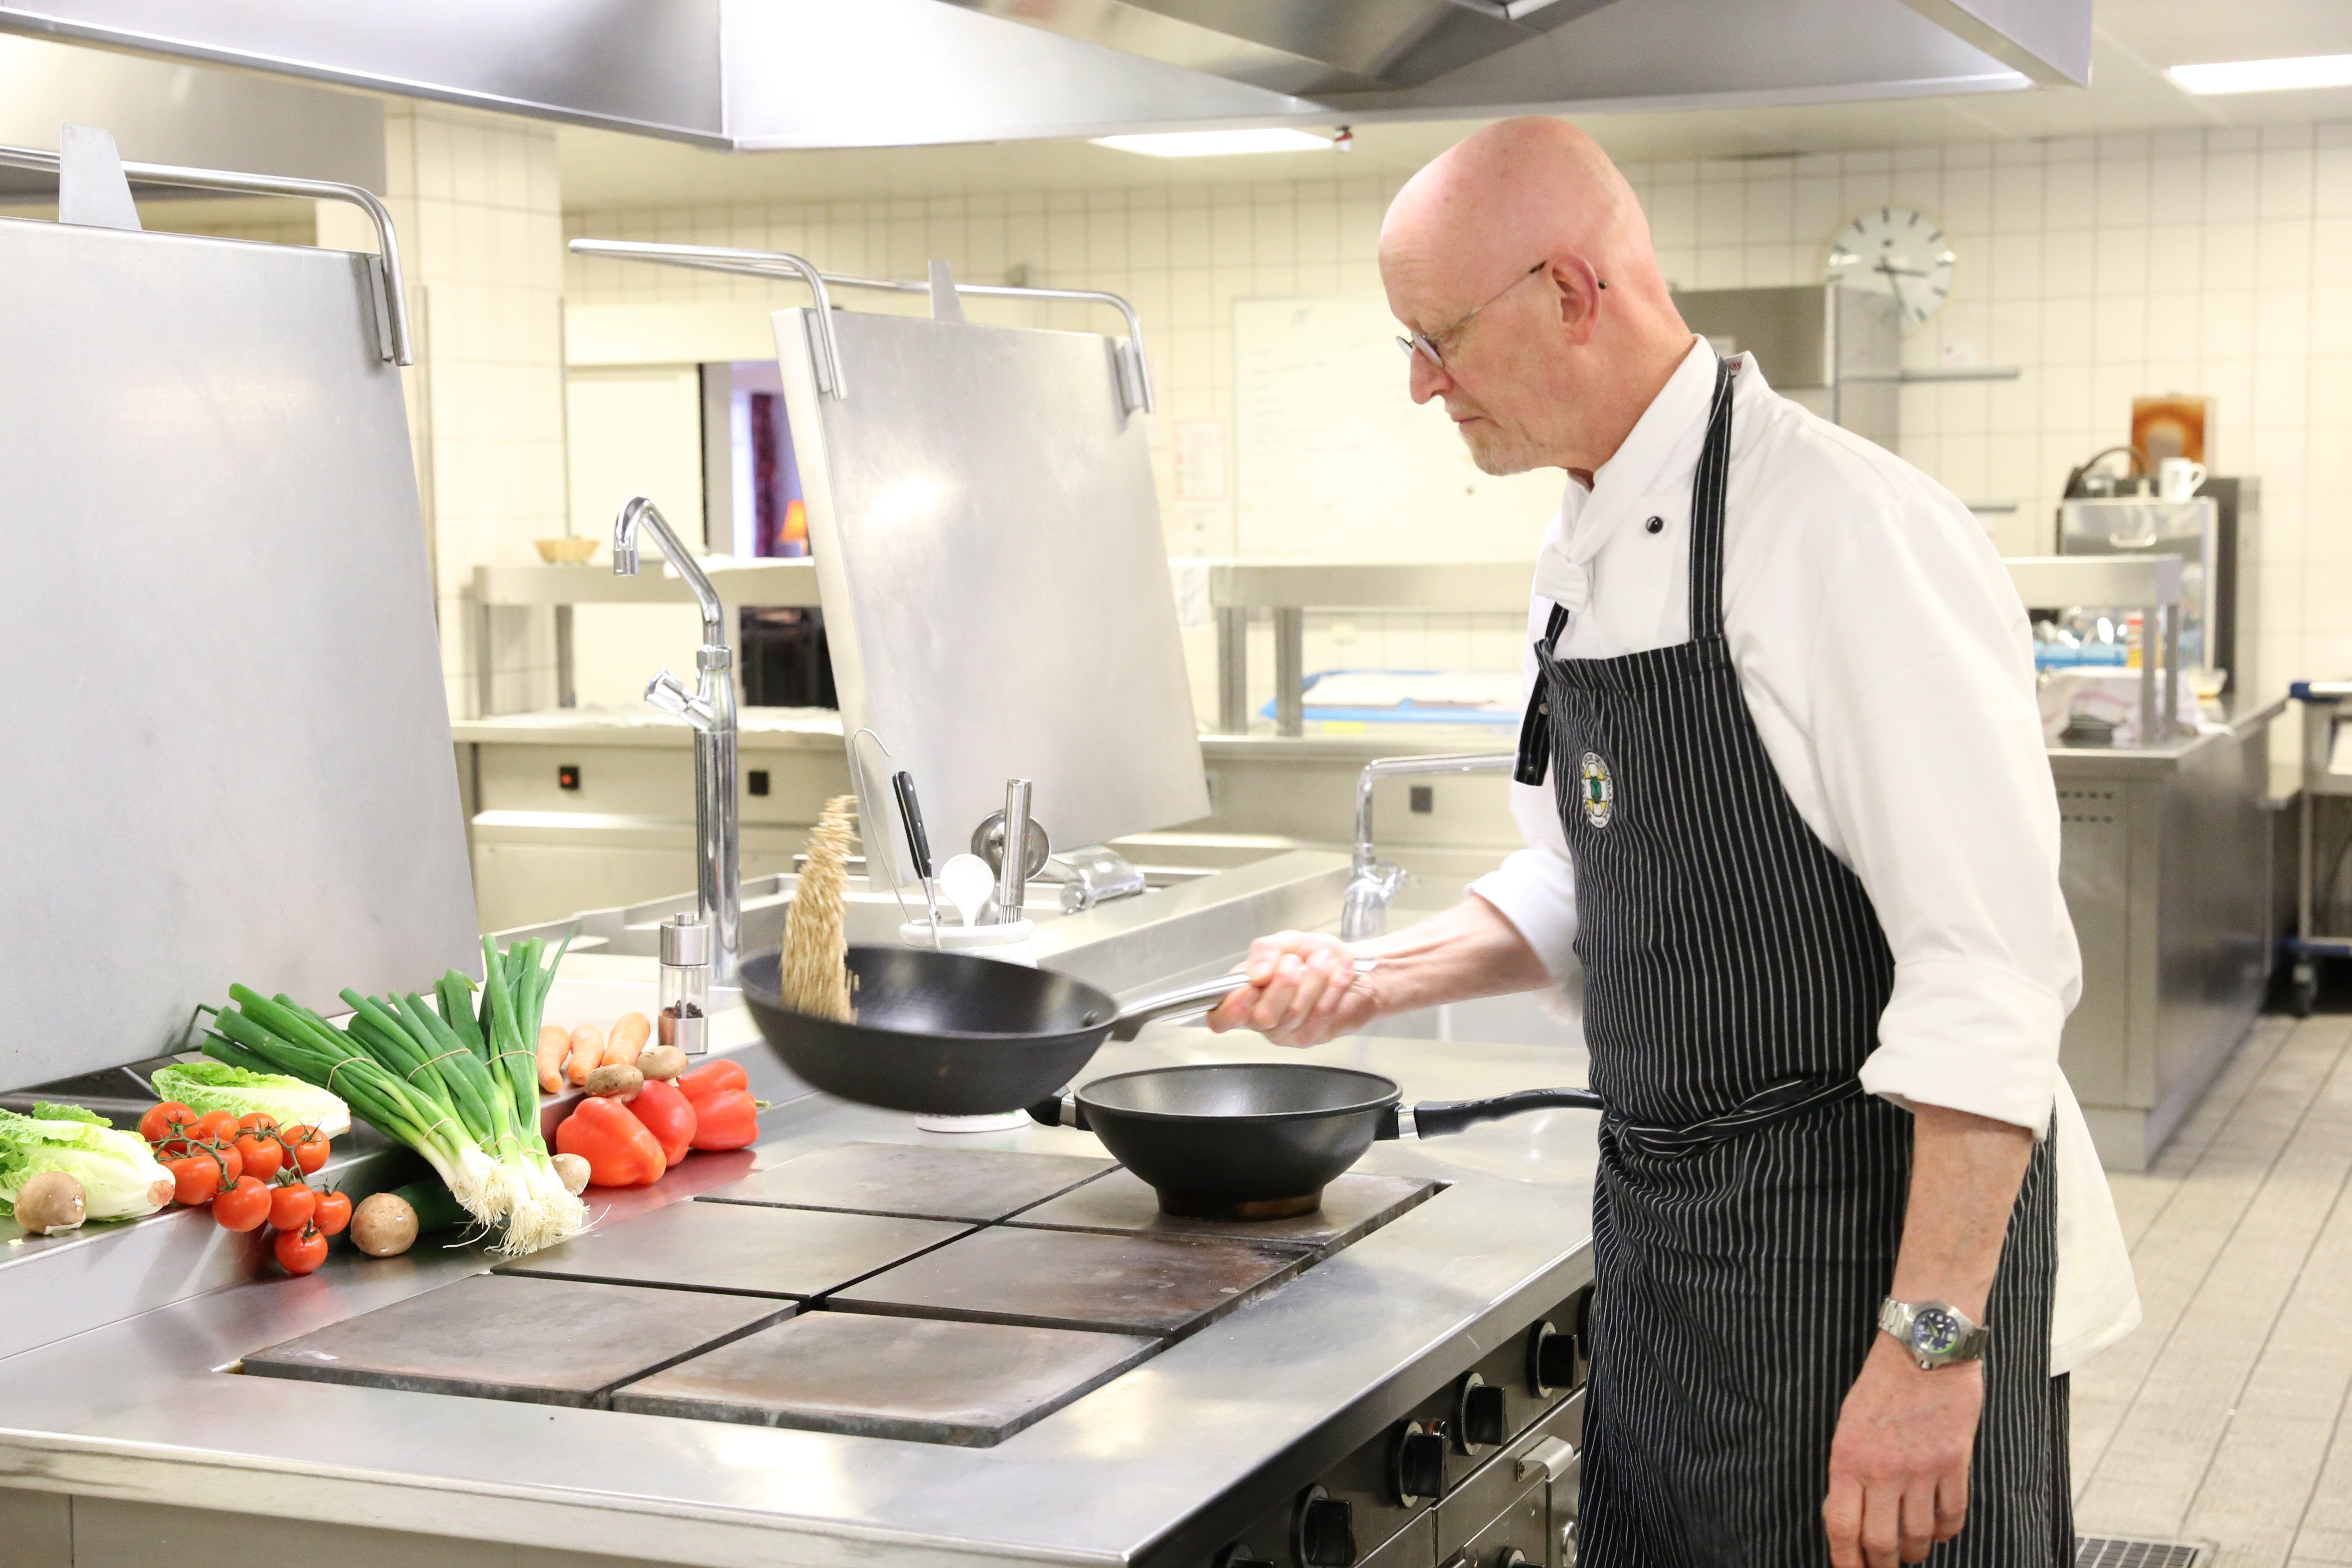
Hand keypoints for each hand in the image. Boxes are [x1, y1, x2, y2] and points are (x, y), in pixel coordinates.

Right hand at [1203, 931, 1377, 1046]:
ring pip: (1295, 1012)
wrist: (1352, 964)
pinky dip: (1334, 986)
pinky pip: (1322, 1014)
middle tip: (1295, 961)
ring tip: (1324, 958)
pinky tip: (1341, 971)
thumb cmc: (1314, 956)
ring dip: (1314, 978)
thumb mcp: (1286, 942)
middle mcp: (1263, 1020)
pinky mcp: (1316, 1035)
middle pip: (1262, 1016)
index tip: (1252, 986)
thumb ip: (1265, 950)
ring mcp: (1289, 1032)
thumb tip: (1255, 973)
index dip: (1232, 1007)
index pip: (1220, 1018)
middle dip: (1283, 982)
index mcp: (1245, 996)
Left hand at [1822, 1333, 1983, 1566]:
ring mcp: (1921, 1468)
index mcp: (1847, 1458)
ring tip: (1911, 1551)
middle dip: (1882, 1565)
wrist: (1925, 1349)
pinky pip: (1952, 1516)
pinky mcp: (1955, 1463)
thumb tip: (1848, 1517)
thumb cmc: (1881, 1385)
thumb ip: (1847, 1471)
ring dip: (1914, 1551)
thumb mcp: (1847, 1425)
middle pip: (1881, 1542)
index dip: (1845, 1560)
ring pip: (1918, 1536)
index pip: (1841, 1526)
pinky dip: (1945, 1532)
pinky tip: (1938, 1531)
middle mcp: (1882, 1469)